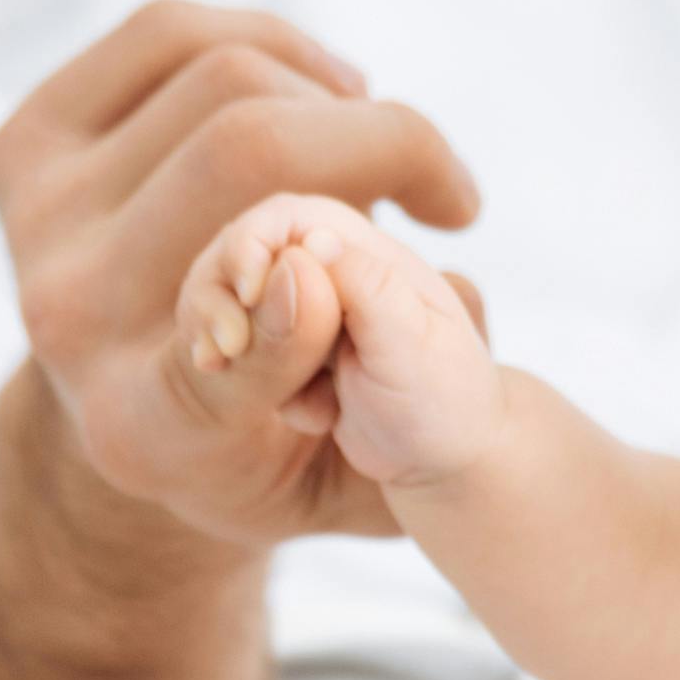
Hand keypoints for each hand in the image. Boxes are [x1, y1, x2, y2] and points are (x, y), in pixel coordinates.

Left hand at [0, 1, 484, 543]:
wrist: (127, 413)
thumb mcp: (344, 481)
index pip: (238, 340)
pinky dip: (272, 44)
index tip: (444, 225)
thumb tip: (451, 289)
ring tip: (375, 151)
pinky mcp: (20, 149)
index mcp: (145, 431)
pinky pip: (168, 35)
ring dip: (333, 98)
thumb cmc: (269, 445)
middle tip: (439, 189)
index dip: (350, 256)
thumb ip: (412, 419)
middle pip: (244, 152)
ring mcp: (35, 224)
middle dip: (382, 140)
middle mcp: (67, 322)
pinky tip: (319, 93)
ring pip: (220, 78)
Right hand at [184, 193, 504, 493]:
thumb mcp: (413, 346)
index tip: (247, 294)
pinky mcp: (296, 355)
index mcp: (366, 254)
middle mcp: (333, 273)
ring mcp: (311, 314)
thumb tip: (311, 243)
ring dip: (246, 353)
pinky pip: (252, 356)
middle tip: (229, 353)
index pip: (288, 217)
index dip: (253, 245)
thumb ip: (366, 289)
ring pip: (241, 307)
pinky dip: (266, 389)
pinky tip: (318, 417)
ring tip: (293, 399)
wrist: (451, 461)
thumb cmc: (447, 401)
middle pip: (248, 256)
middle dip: (228, 303)